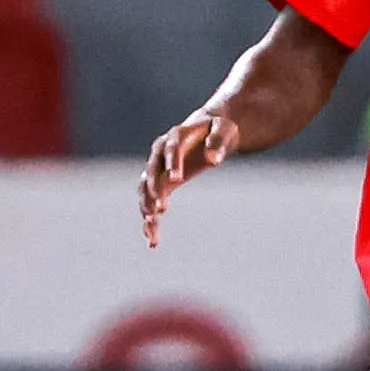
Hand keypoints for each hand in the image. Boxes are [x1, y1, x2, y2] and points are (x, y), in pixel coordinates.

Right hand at [138, 108, 238, 247]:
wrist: (208, 132)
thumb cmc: (218, 129)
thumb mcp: (225, 130)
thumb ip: (219, 142)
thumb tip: (213, 160)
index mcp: (176, 136)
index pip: (170, 148)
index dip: (171, 162)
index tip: (177, 179)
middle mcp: (160, 152)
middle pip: (151, 171)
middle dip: (153, 189)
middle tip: (159, 209)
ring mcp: (157, 169)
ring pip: (145, 190)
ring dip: (147, 209)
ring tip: (152, 230)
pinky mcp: (160, 184)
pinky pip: (150, 202)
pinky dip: (150, 220)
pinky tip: (154, 241)